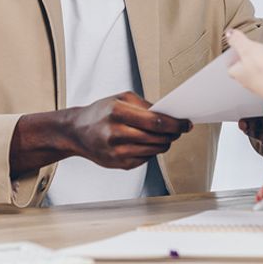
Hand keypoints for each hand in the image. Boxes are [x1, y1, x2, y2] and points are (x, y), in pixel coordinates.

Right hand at [66, 91, 192, 169]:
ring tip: (165, 135)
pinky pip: (146, 159)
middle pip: (157, 137)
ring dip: (164, 143)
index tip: (186, 123)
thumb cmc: (101, 112)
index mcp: (117, 112)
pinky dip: (151, 151)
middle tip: (179, 129)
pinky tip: (147, 143)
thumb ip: (145, 106)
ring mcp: (117, 151)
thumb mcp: (120, 98)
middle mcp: (116, 133)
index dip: (175, 124)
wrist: (76, 132)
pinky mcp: (119, 164)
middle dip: (173, 134)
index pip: (155, 121)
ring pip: (154, 150)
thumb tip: (168, 115)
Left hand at [226, 29, 262, 98]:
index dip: (235, 56)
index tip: (238, 47)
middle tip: (253, 50)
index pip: (231, 65)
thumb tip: (228, 33)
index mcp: (237, 74)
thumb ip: (237, 41)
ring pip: (256, 75)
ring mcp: (260, 87)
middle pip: (243, 70)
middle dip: (248, 61)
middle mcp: (247, 83)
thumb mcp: (248, 49)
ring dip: (260, 66)